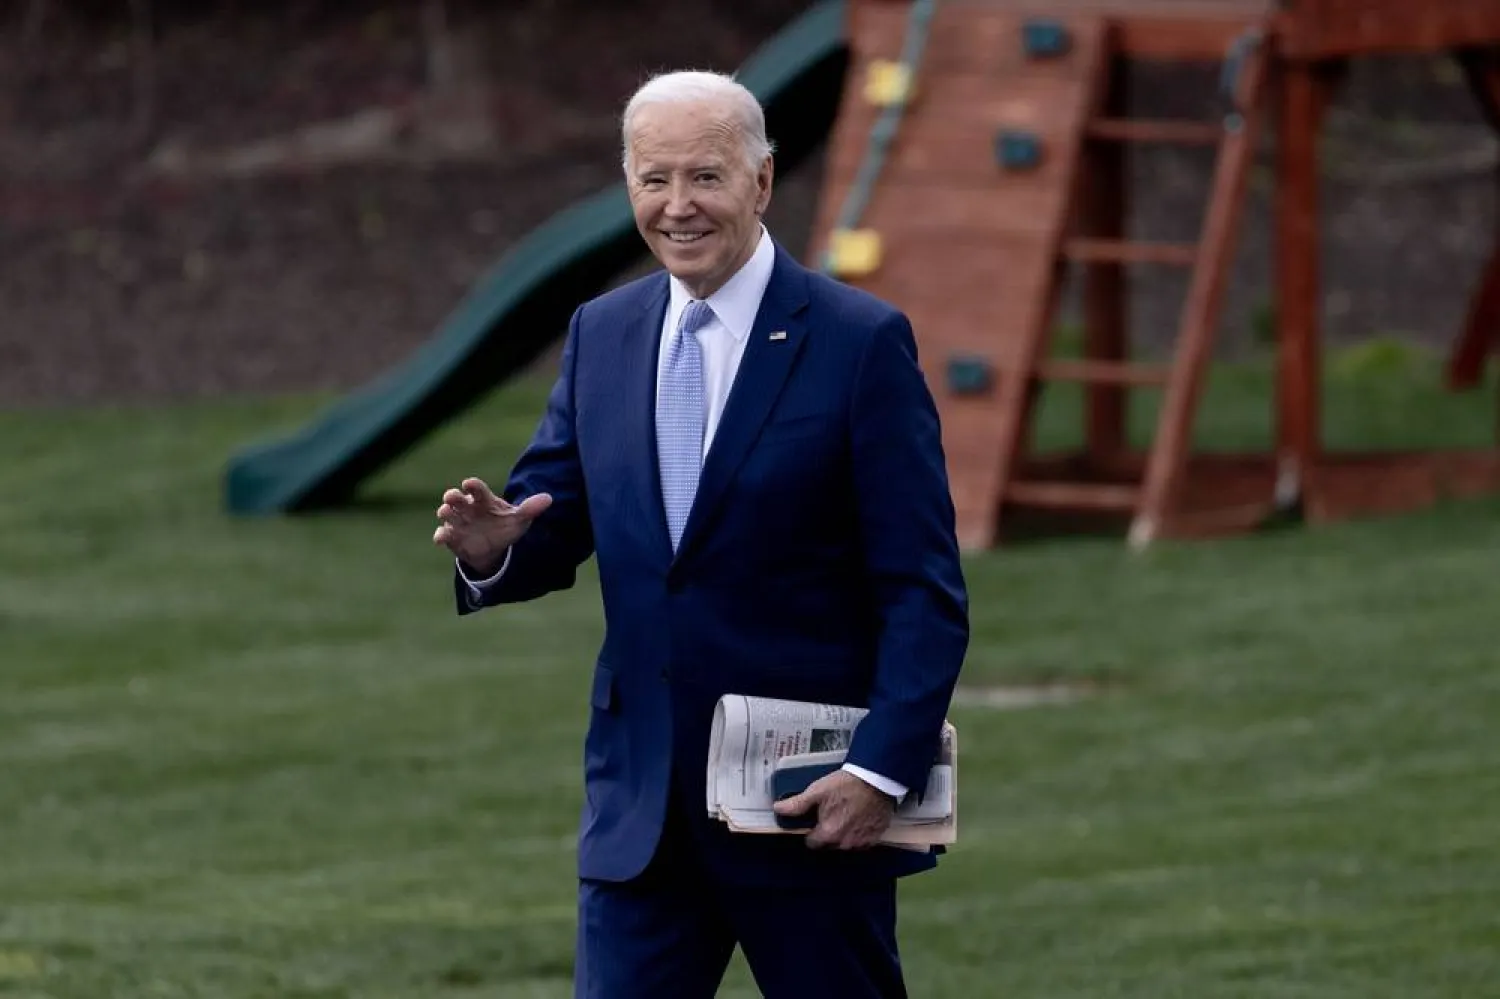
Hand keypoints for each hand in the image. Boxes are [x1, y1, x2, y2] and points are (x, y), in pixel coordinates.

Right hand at [433, 477, 551, 573]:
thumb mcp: (519, 519)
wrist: (496, 548)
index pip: (477, 488)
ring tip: (446, 512)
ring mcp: (458, 521)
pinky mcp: (452, 537)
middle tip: (452, 497)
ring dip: (445, 512)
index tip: (468, 483)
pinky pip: (443, 535)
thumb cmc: (506, 526)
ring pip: (447, 513)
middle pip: (456, 498)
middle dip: (452, 496)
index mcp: (483, 500)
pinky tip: (441, 539)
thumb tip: (549, 499)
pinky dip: (440, 536)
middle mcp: (467, 508)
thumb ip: (530, 508)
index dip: (472, 485)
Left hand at [771, 770, 895, 850]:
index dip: (811, 832)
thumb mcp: (817, 791)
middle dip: (828, 833)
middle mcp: (844, 844)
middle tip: (832, 814)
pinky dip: (859, 834)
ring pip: (845, 844)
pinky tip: (860, 819)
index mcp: (828, 834)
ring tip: (847, 815)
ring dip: (844, 834)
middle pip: (829, 845)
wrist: (877, 779)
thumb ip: (797, 804)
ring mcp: (861, 843)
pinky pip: (861, 842)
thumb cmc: (845, 785)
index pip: (812, 843)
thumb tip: (777, 809)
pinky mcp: (875, 838)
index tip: (815, 820)